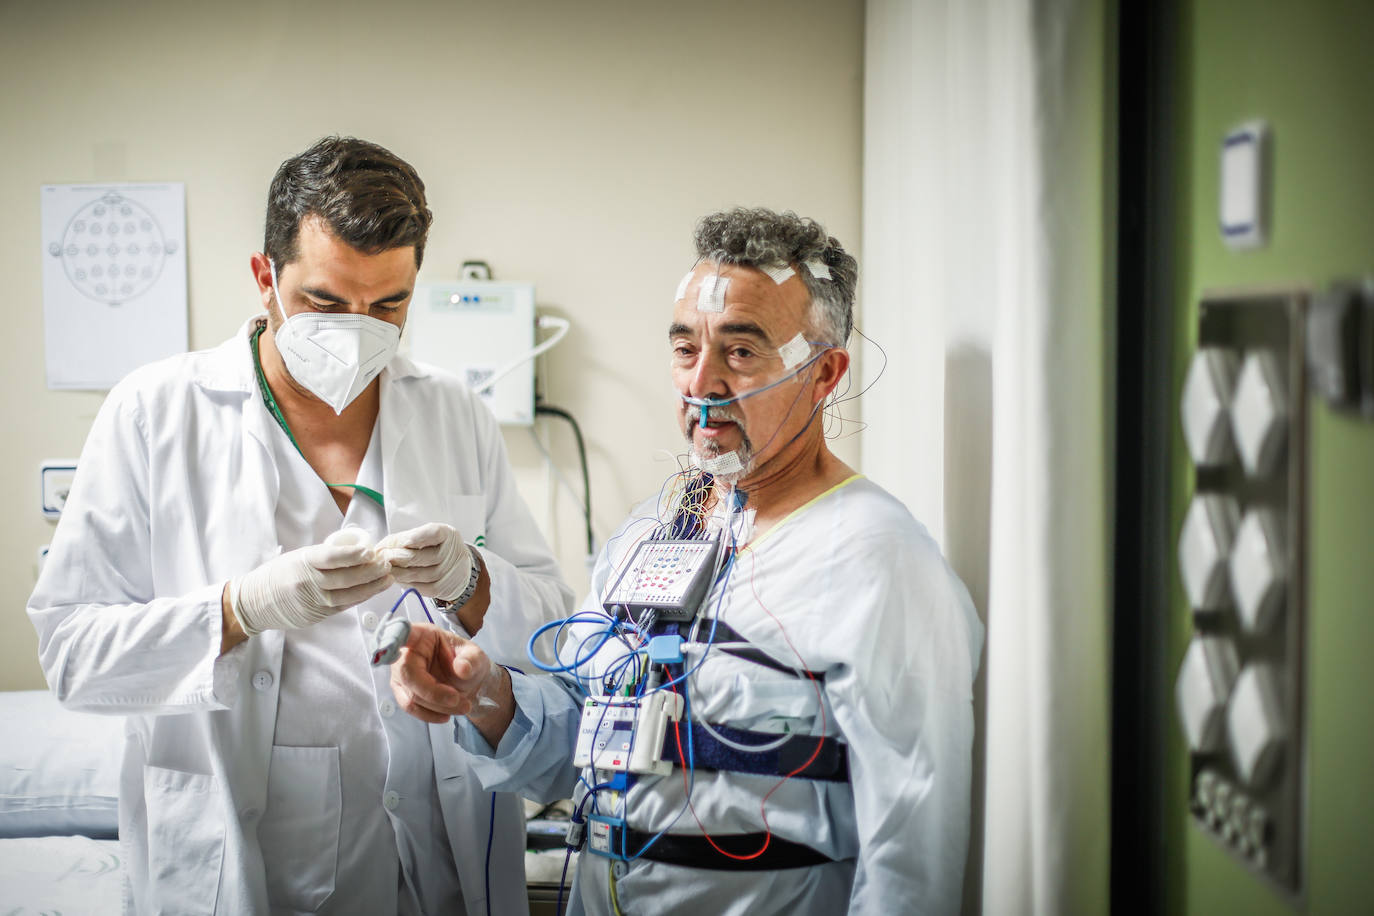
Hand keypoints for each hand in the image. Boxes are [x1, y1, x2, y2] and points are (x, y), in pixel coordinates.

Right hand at [230, 540, 392, 636]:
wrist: (254, 603)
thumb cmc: (278, 575)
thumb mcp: (296, 557)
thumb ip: (322, 557)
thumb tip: (355, 553)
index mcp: (301, 562)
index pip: (330, 558)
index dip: (352, 555)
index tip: (370, 551)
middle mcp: (307, 583)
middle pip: (344, 577)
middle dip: (370, 571)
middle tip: (386, 563)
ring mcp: (312, 601)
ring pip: (348, 595)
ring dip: (371, 587)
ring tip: (387, 578)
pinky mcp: (316, 615)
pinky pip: (343, 606)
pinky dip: (360, 598)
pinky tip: (373, 590)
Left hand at [376, 523, 472, 600]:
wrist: (459, 568)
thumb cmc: (437, 547)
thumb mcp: (427, 535)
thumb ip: (406, 538)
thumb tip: (380, 547)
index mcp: (448, 535)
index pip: (431, 534)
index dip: (410, 538)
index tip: (392, 542)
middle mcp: (451, 553)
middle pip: (418, 557)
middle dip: (395, 557)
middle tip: (382, 556)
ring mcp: (447, 573)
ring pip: (416, 574)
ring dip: (396, 571)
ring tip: (386, 567)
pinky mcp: (441, 588)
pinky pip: (418, 587)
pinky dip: (404, 583)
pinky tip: (397, 577)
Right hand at [390, 623, 507, 726]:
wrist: (466, 681)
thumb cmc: (466, 662)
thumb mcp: (475, 656)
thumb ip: (471, 660)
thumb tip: (462, 669)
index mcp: (421, 635)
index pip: (404, 634)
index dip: (395, 637)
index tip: (394, 641)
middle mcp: (405, 653)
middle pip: (409, 675)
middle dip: (435, 693)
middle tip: (459, 700)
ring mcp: (400, 674)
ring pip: (411, 696)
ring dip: (437, 707)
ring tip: (463, 707)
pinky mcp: (402, 691)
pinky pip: (410, 707)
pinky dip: (430, 715)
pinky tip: (446, 715)